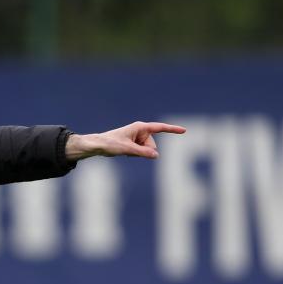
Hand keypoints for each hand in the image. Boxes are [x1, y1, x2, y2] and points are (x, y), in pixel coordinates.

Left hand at [65, 121, 185, 160]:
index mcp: (140, 127)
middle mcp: (140, 131)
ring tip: (125, 150)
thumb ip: (143, 153)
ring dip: (138, 153)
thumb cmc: (111, 144)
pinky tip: (124, 152)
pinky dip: (135, 154)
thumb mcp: (128, 149)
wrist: (98, 145)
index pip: (160, 128)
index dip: (172, 129)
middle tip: (129, 150)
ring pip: (147, 150)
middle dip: (145, 151)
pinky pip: (141, 152)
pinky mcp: (135, 143)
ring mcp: (138, 137)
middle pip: (152, 145)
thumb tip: (156, 156)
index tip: (184, 130)